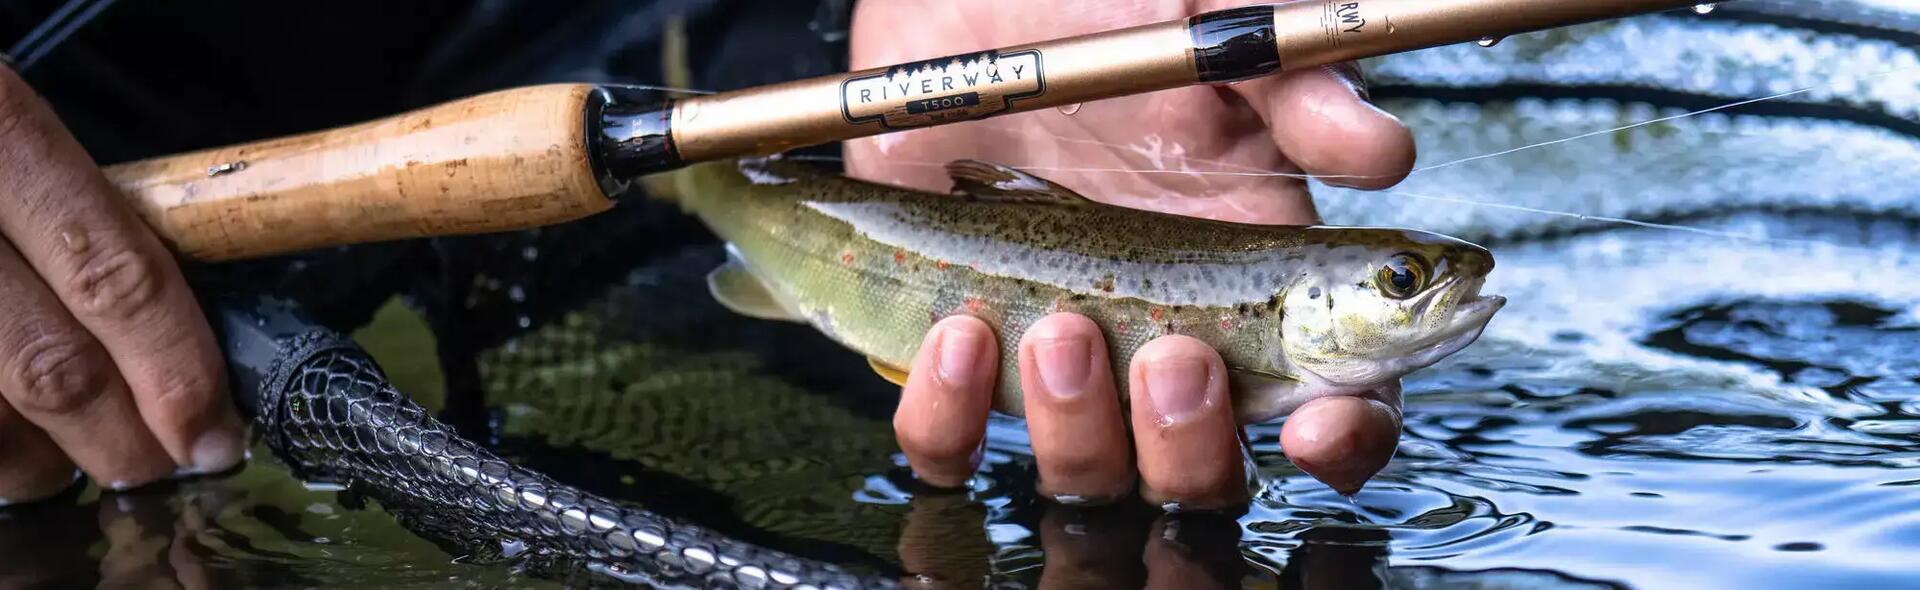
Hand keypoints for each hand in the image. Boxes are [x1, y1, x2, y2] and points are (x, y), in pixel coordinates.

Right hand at [0, 65, 243, 504]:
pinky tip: (8, 452)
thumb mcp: (15, 143)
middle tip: (156, 468)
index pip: (118, 275)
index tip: (213, 431)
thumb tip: (182, 343)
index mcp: (1, 137)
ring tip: (66, 464)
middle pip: (51, 364)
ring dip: (39, 461)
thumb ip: (90, 222)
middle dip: (119, 439)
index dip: (177, 369)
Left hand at [851, 1, 1416, 502]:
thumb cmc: (1099, 15)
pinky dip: (949, 413)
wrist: (954, 5)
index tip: (1319, 427)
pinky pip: (948, 445)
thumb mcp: (1209, 33)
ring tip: (1056, 326)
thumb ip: (1298, 90)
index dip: (1345, 437)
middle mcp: (1159, 344)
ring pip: (1086, 475)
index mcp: (1250, 284)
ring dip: (1076, 425)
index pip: (1333, 403)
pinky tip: (957, 331)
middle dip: (1190, 440)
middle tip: (1171, 354)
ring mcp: (1053, 368)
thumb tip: (1384, 153)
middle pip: (1205, 473)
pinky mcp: (949, 365)